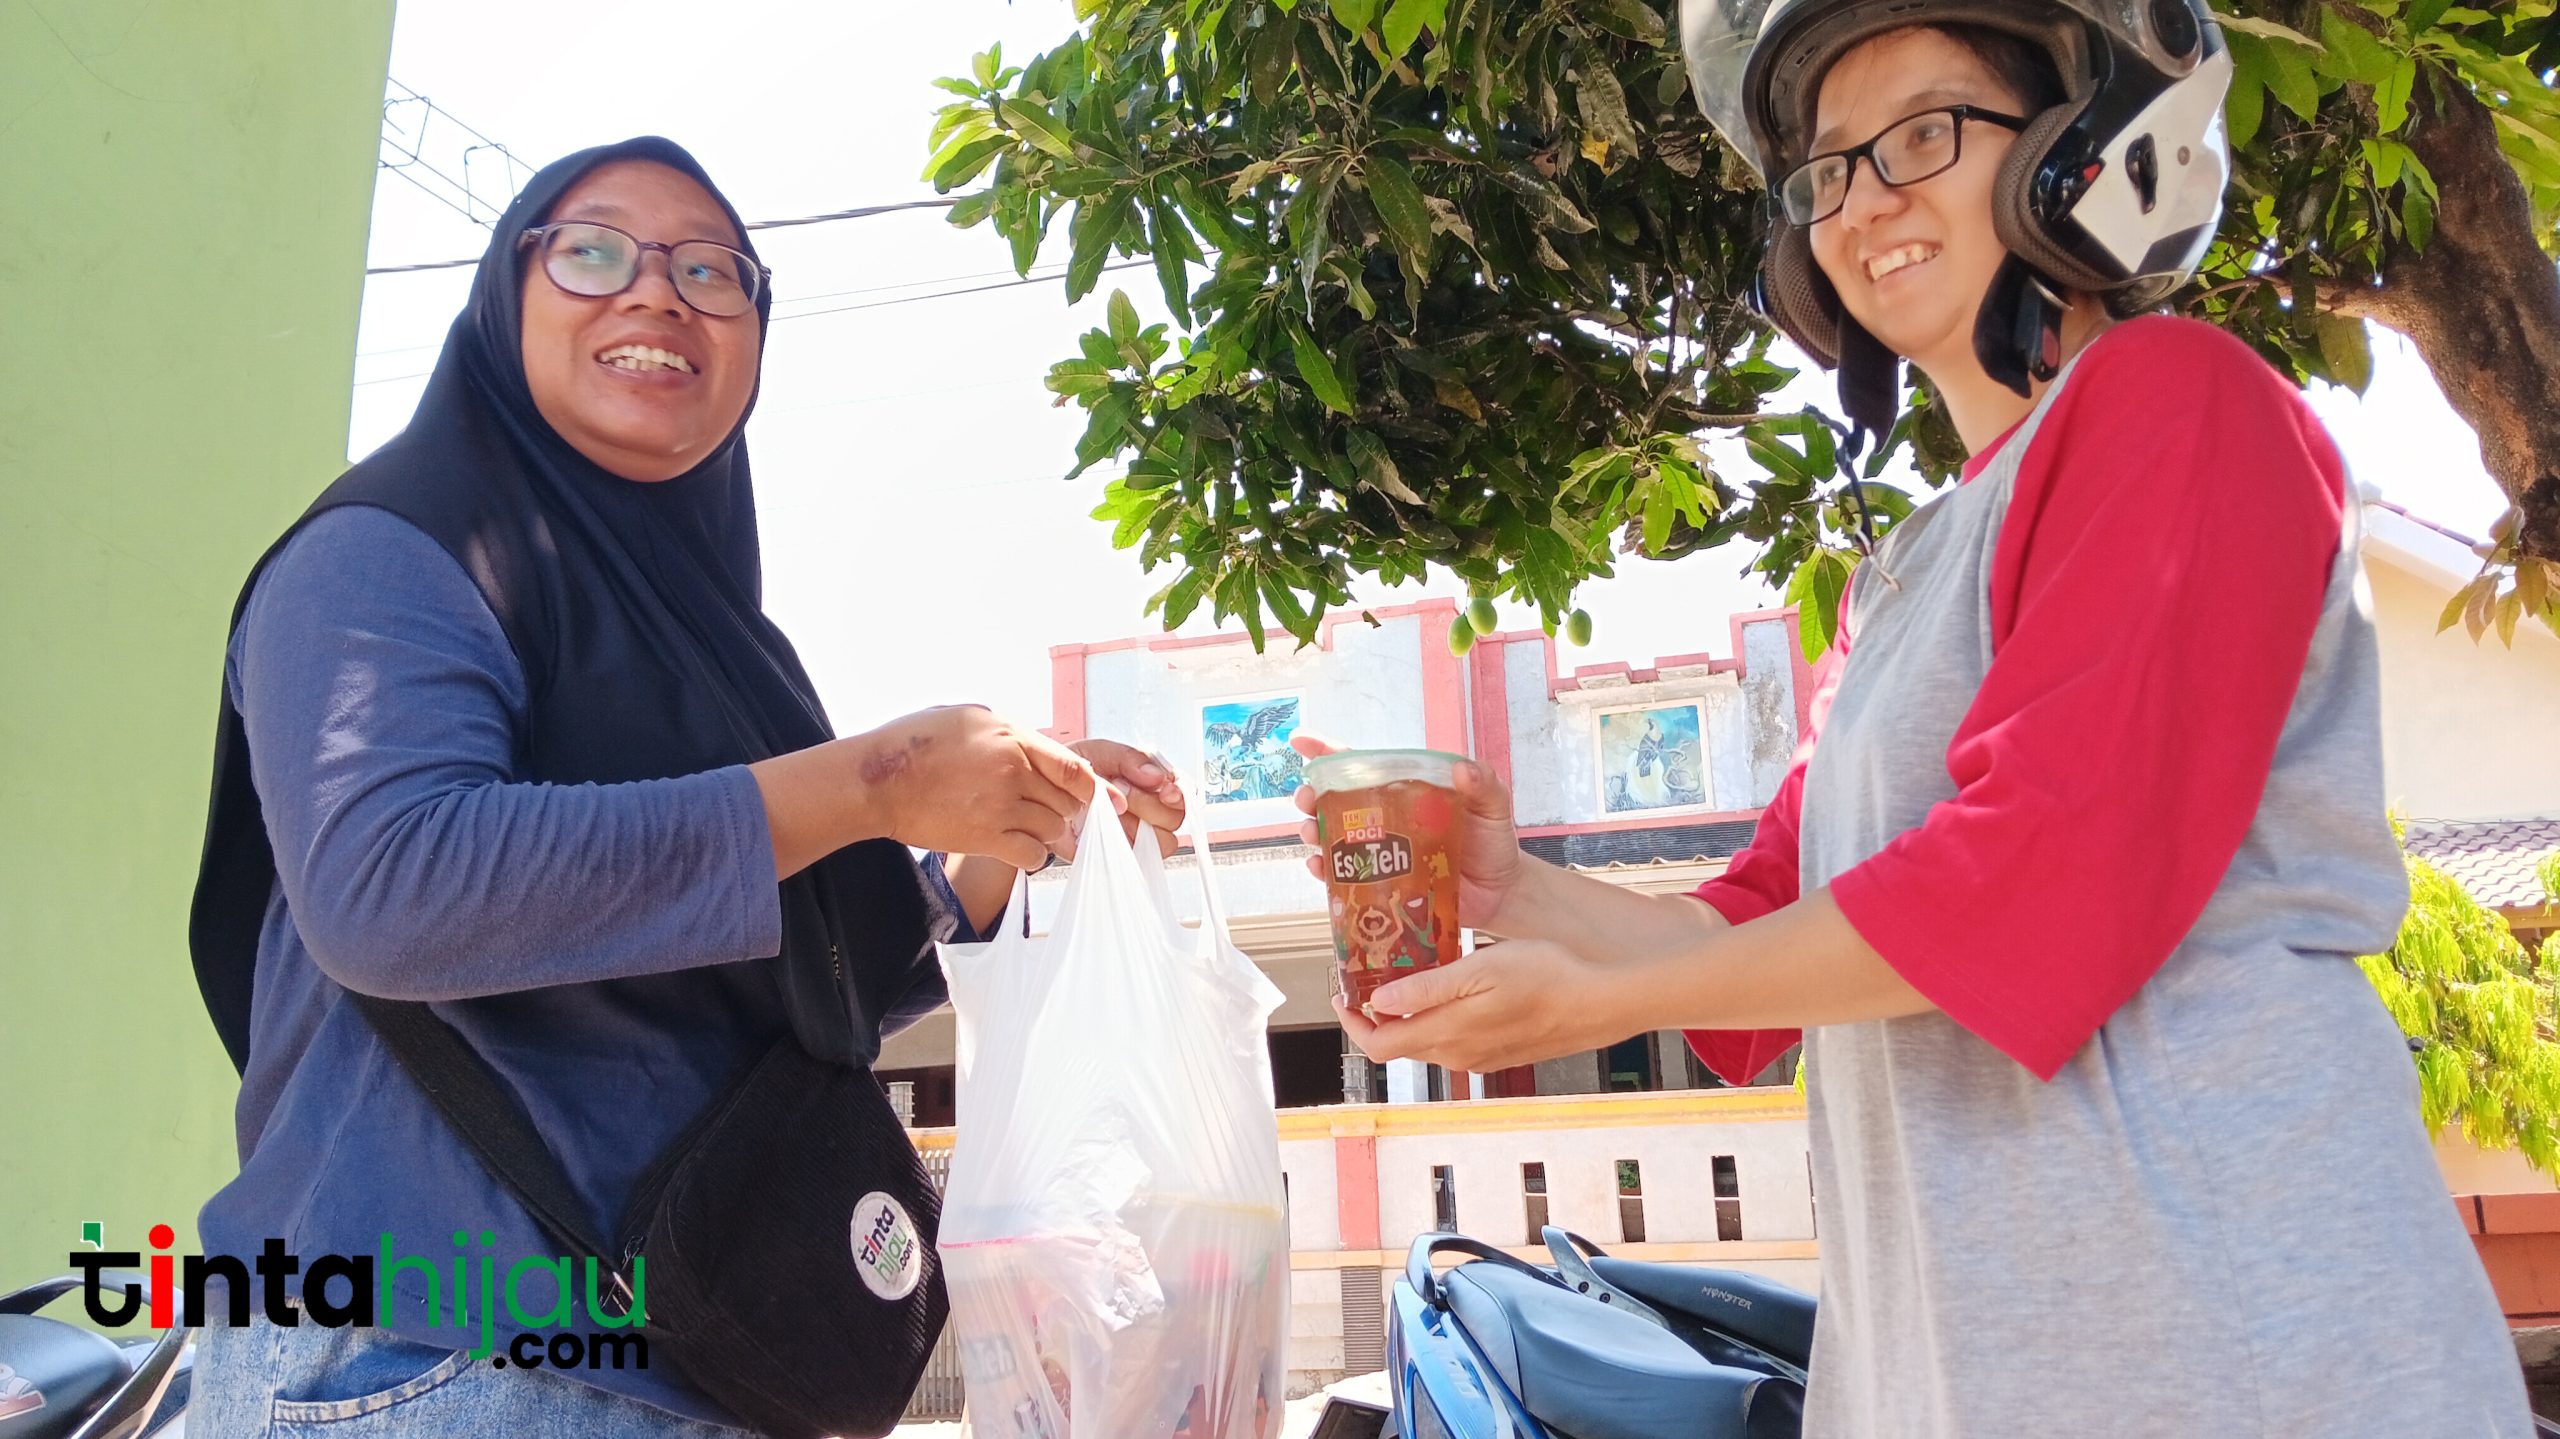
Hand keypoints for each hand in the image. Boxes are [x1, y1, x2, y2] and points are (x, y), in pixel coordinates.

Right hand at [854, 706, 1110, 871]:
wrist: (878, 780)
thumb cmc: (917, 743)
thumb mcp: (970, 718)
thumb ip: (1010, 734)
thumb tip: (1040, 749)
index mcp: (1013, 738)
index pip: (1074, 767)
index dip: (1098, 789)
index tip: (1111, 802)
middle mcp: (1013, 771)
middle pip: (1067, 802)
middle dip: (1071, 814)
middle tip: (1068, 822)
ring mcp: (1000, 805)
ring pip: (1053, 829)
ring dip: (1053, 836)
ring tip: (1042, 835)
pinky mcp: (985, 837)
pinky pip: (1031, 855)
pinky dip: (1034, 857)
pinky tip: (1023, 851)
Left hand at [1067, 738, 1184, 858]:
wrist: (1045, 794)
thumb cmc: (1077, 771)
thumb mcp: (1102, 752)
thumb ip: (1131, 758)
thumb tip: (1157, 776)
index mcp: (1155, 785)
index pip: (1185, 792)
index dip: (1180, 793)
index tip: (1165, 790)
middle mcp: (1152, 812)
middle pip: (1175, 818)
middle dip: (1147, 803)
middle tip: (1120, 789)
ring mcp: (1140, 837)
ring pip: (1162, 842)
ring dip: (1136, 825)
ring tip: (1109, 810)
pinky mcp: (1123, 856)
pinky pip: (1135, 860)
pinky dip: (1122, 846)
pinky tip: (1104, 831)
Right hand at [1290, 733, 1527, 929]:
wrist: (1500, 893)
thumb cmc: (1493, 841)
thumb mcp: (1493, 805)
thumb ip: (1483, 784)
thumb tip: (1462, 770)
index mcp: (1405, 790)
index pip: (1361, 765)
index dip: (1327, 752)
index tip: (1300, 742)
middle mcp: (1385, 818)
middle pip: (1334, 801)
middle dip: (1310, 796)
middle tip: (1306, 799)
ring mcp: (1380, 852)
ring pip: (1331, 837)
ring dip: (1312, 832)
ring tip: (1311, 833)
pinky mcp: (1380, 884)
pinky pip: (1343, 878)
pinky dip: (1325, 872)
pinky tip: (1320, 868)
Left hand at [1336, 938, 1632, 1072]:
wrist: (1601, 1002)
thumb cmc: (1545, 976)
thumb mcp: (1479, 970)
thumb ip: (1425, 990)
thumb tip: (1377, 1003)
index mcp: (1448, 1036)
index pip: (1379, 1046)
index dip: (1353, 1023)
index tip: (1344, 993)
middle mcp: (1460, 1056)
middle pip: (1400, 1046)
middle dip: (1376, 1018)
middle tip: (1369, 978)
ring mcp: (1482, 1058)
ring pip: (1427, 1043)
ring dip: (1408, 1018)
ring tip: (1406, 977)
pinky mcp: (1501, 1053)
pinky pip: (1455, 1042)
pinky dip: (1437, 1021)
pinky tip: (1449, 991)